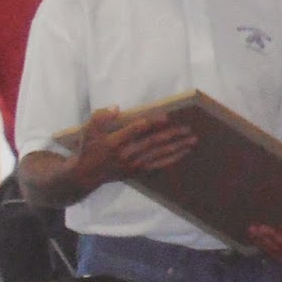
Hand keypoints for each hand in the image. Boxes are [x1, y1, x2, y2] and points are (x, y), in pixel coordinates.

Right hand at [74, 107, 196, 187]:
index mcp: (114, 142)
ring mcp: (134, 164)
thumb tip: (116, 108)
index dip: (151, 123)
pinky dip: (173, 158)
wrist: (88, 174)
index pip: (136, 130)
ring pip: (159, 154)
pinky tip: (185, 151)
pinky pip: (160, 164)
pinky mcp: (139, 170)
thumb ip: (100, 117)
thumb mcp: (88, 130)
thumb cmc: (90, 147)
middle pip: (153, 142)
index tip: (166, 116)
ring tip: (193, 139)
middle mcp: (126, 154)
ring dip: (178, 146)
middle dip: (172, 135)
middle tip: (188, 128)